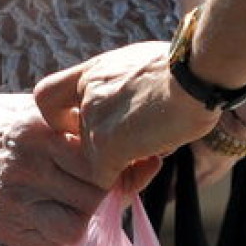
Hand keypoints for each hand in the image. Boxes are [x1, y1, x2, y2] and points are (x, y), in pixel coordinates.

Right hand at [0, 92, 109, 245]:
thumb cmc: (2, 128)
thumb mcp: (33, 109)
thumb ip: (75, 121)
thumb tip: (134, 143)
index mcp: (37, 130)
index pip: (98, 162)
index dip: (112, 167)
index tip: (108, 164)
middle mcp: (24, 166)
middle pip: (91, 196)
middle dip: (100, 194)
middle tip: (93, 186)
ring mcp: (12, 200)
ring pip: (74, 227)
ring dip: (81, 218)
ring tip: (73, 202)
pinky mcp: (3, 225)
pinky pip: (51, 243)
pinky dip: (59, 233)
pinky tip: (51, 213)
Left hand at [33, 41, 218, 190]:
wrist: (198, 73)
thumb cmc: (189, 68)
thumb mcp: (145, 65)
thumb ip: (125, 86)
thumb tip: (137, 106)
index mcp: (93, 72)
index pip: (47, 96)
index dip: (58, 118)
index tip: (82, 124)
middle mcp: (85, 95)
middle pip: (75, 139)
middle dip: (104, 149)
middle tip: (139, 143)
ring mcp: (92, 120)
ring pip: (92, 162)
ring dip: (123, 163)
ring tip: (157, 146)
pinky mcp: (105, 145)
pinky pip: (105, 179)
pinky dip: (129, 179)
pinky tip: (156, 158)